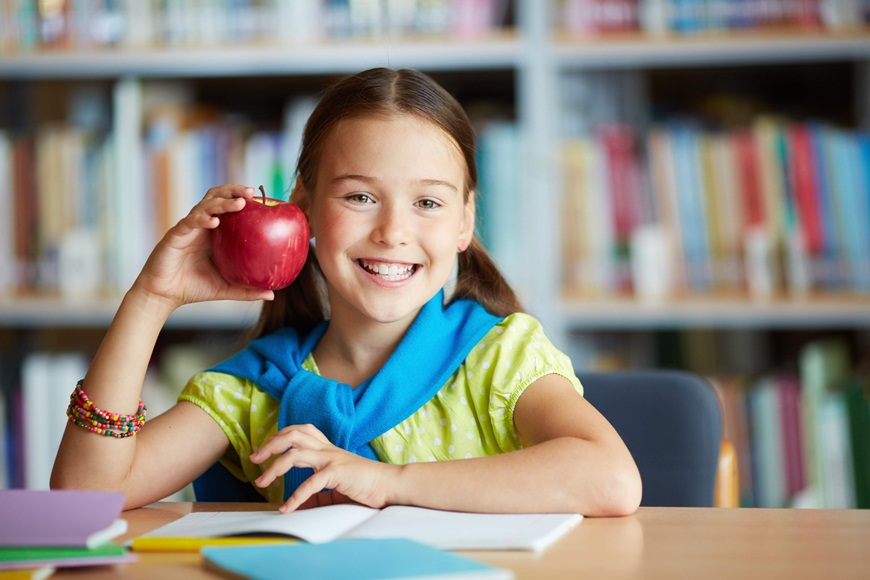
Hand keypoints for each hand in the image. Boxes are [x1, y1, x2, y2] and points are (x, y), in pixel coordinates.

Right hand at [133, 184, 273, 308]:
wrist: (164, 296)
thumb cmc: (194, 288)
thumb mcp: (226, 288)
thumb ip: (247, 290)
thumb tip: (272, 294)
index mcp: (214, 233)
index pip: (228, 208)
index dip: (242, 199)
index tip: (261, 199)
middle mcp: (201, 226)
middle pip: (216, 198)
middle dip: (233, 190)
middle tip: (251, 192)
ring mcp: (188, 228)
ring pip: (205, 206)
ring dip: (222, 202)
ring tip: (239, 203)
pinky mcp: (175, 235)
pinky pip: (189, 222)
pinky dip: (202, 219)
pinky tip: (214, 222)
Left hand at [250, 424, 400, 512]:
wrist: (389, 485)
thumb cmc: (365, 485)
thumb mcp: (335, 489)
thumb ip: (317, 493)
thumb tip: (299, 503)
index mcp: (327, 449)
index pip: (299, 431)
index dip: (279, 436)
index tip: (264, 450)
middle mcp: (327, 449)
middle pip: (293, 434)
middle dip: (269, 444)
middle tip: (254, 459)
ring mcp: (332, 458)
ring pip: (296, 452)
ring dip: (274, 466)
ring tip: (262, 481)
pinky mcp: (337, 473)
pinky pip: (310, 483)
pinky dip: (295, 496)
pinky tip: (286, 507)